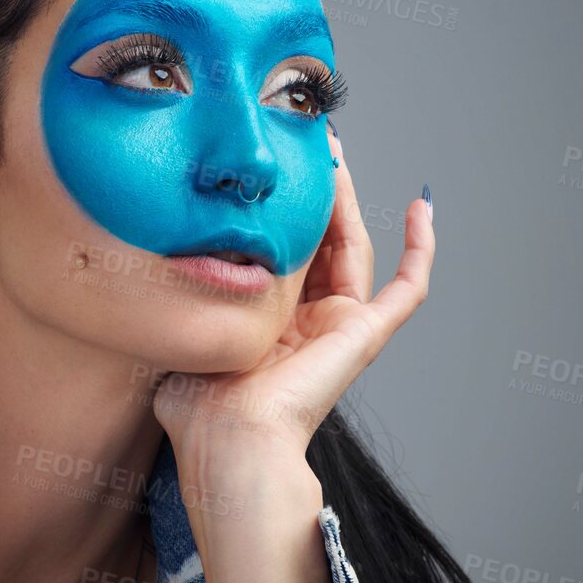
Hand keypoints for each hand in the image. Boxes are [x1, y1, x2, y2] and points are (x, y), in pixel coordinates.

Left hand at [152, 124, 434, 462]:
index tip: (273, 168)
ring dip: (349, 201)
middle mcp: (308, 324)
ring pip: (356, 249)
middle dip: (317, 193)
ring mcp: (341, 328)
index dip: (283, 211)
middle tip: (309, 144)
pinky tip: (423, 207)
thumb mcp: (184, 336)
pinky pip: (408, 287)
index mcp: (268, 326)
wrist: (229, 438)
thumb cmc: (199, 407)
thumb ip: (184, 308)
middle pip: (322, 243)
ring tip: (335, 155)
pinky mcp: (365, 336)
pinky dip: (422, 248)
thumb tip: (159, 275)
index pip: (283, 255)